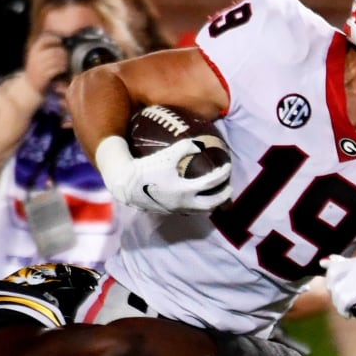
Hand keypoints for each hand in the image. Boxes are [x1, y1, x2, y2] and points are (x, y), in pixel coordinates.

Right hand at [23, 34, 68, 93]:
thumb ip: (44, 51)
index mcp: (33, 52)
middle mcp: (34, 59)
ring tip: (66, 62)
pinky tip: (64, 69)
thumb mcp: (36, 58)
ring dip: (64, 61)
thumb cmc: (36, 70)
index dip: (53, 39)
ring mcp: (38, 68)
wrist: (29, 86)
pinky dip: (62, 68)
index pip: (43, 41)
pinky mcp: (43, 77)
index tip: (60, 41)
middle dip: (62, 52)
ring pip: (56, 60)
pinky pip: (56, 69)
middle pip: (53, 51)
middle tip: (67, 54)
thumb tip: (59, 40)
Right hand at [94, 136, 231, 214]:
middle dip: (223, 197)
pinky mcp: (166, 211)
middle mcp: (183, 203)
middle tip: (229, 189)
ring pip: (198, 210)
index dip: (223, 174)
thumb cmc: (146, 168)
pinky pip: (186, 210)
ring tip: (213, 197)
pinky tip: (192, 198)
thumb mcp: (167, 154)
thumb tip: (199, 144)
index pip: (212, 182)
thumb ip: (186, 147)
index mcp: (186, 190)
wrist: (125, 185)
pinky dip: (195, 205)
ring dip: (209, 204)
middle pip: (211, 204)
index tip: (228, 167)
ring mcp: (175, 209)